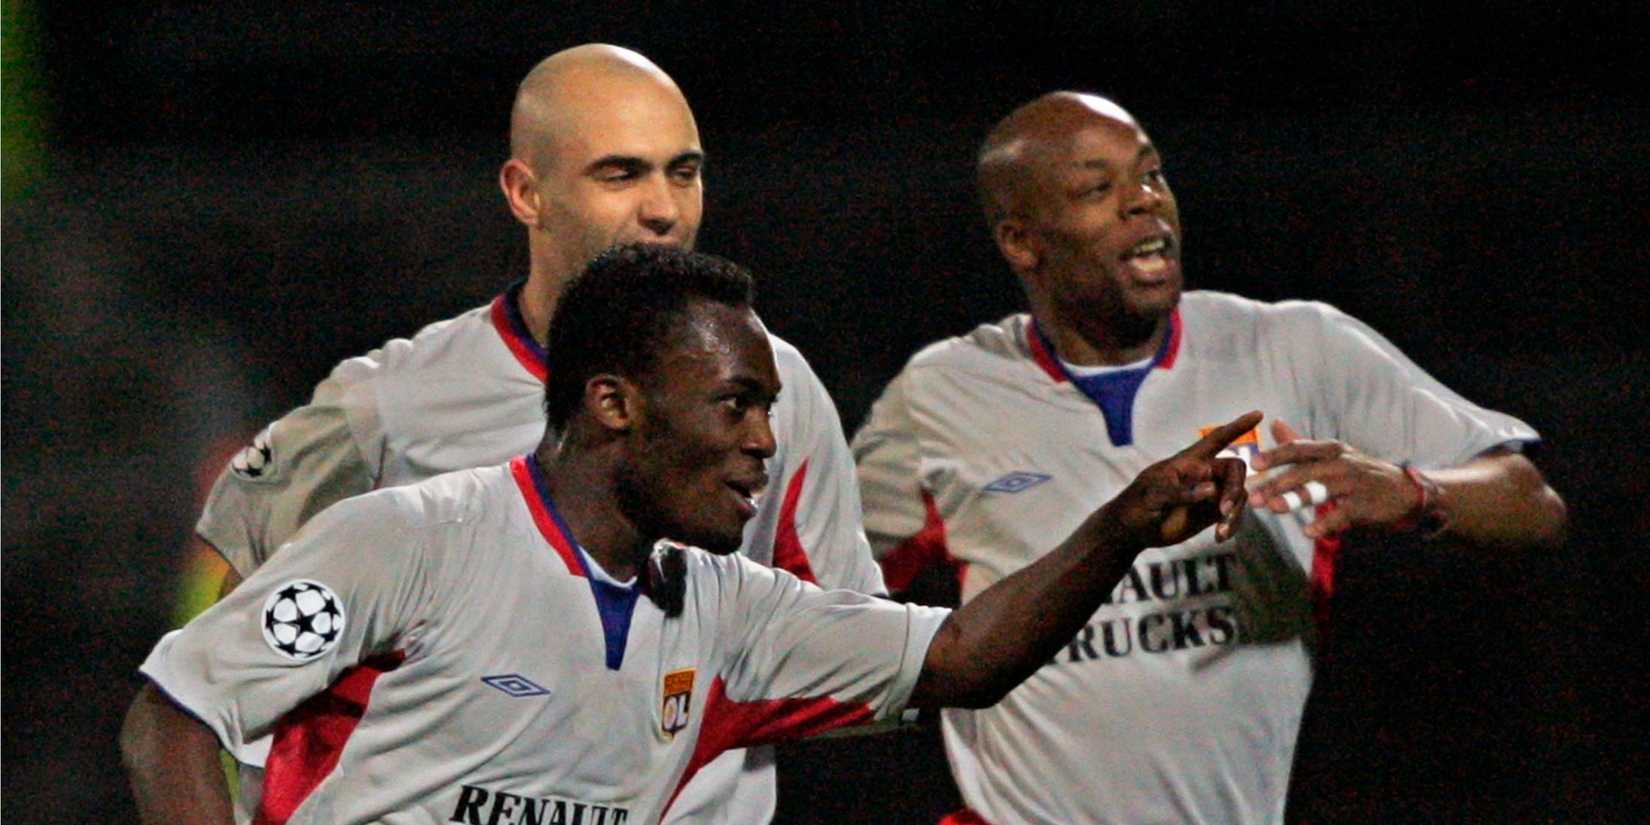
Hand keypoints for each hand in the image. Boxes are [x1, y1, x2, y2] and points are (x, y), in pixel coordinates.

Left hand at [1103, 411, 1260, 546]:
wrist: (1132, 530)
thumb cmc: (1138, 505)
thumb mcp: (1154, 497)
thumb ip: (1182, 493)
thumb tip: (1212, 489)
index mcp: (1189, 461)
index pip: (1217, 439)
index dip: (1237, 427)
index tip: (1259, 414)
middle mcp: (1204, 473)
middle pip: (1236, 472)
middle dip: (1235, 489)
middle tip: (1224, 511)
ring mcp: (1210, 493)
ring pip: (1238, 495)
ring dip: (1235, 513)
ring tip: (1221, 532)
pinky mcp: (1211, 512)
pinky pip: (1233, 514)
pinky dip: (1232, 525)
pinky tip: (1220, 537)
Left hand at [1247, 419, 1421, 538]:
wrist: (1404, 490)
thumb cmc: (1360, 472)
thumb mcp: (1333, 453)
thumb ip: (1301, 443)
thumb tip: (1274, 423)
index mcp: (1330, 449)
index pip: (1298, 449)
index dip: (1276, 455)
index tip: (1254, 463)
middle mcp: (1340, 463)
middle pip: (1304, 471)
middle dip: (1275, 484)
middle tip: (1252, 496)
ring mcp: (1353, 484)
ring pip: (1320, 490)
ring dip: (1295, 499)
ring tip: (1274, 507)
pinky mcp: (1363, 506)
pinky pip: (1341, 515)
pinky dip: (1325, 523)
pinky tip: (1309, 532)